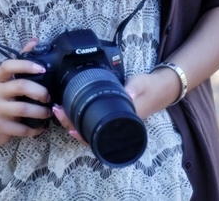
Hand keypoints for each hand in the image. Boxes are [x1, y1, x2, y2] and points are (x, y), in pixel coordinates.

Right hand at [0, 39, 51, 145]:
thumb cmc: (2, 100)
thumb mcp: (8, 82)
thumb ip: (21, 62)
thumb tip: (35, 40)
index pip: (8, 66)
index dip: (26, 65)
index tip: (42, 69)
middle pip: (20, 86)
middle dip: (40, 91)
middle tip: (49, 97)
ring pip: (22, 108)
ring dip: (40, 111)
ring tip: (48, 112)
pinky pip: (21, 128)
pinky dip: (34, 129)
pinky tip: (41, 127)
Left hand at [50, 68, 179, 144]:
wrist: (160, 89)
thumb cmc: (150, 87)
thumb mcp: (142, 83)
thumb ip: (135, 88)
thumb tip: (128, 94)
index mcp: (123, 121)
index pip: (100, 134)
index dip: (83, 134)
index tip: (69, 127)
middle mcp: (117, 126)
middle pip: (89, 134)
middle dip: (71, 125)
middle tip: (58, 111)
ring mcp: (113, 122)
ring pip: (89, 130)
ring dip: (72, 122)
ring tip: (59, 110)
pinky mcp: (111, 116)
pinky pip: (93, 122)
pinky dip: (80, 119)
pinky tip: (70, 112)